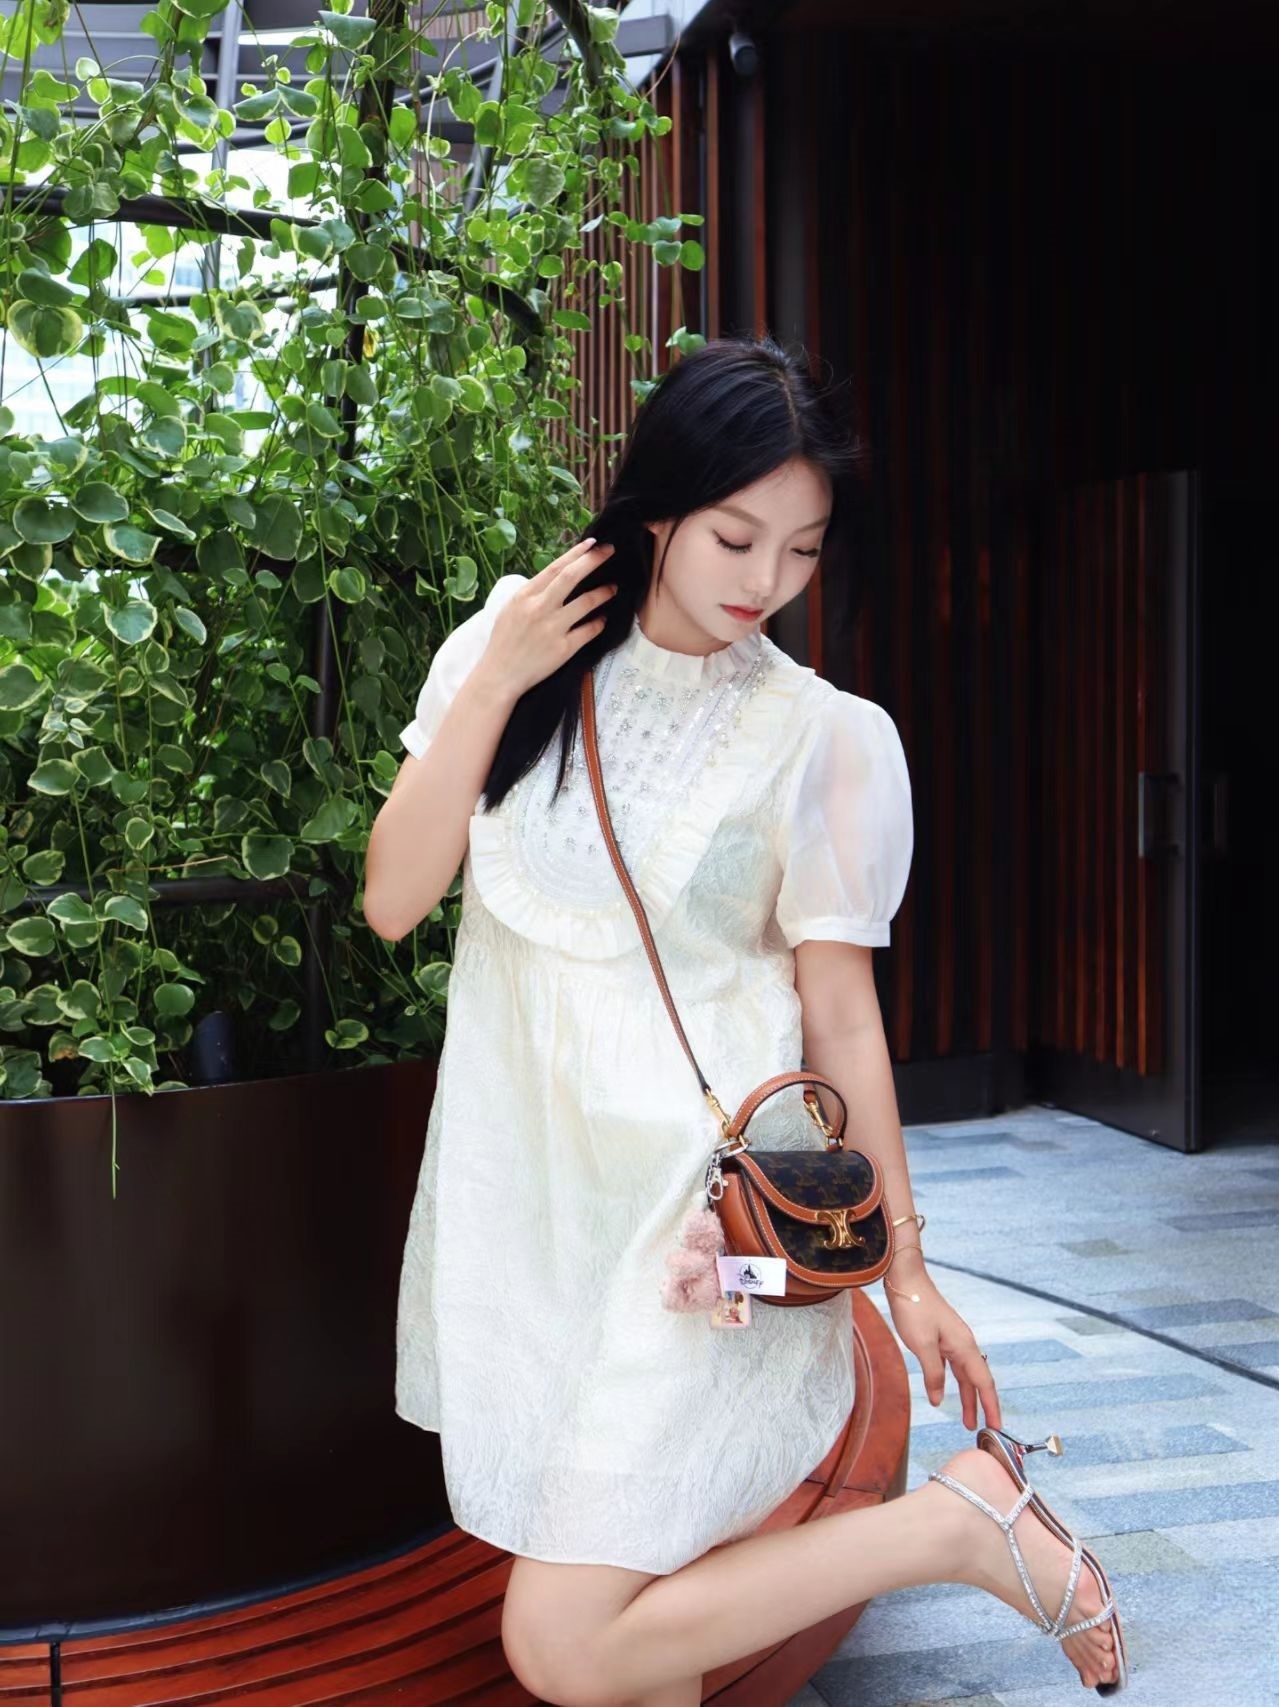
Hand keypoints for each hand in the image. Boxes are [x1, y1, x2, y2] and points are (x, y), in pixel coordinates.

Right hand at [478, 537, 618, 699]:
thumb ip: (532, 594)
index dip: (576, 553)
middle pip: (572, 577)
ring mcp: (552, 628)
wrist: (499, 675)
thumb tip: (554, 578)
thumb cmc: (504, 642)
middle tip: (610, 551)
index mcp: (525, 595)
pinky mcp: (563, 649)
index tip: (592, 543)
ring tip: (613, 589)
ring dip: (603, 593)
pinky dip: (599, 623)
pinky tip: (603, 619)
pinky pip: (588, 630)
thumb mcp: (510, 610)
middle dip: (593, 560)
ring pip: (586, 603)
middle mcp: (539, 608)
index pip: (555, 567)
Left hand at [884, 1259, 1002, 1431]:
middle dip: (981, 1406)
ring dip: (967, 1396)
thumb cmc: (914, 1308)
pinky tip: (945, 1391)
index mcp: (964, 1346)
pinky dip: (952, 1381)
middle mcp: (963, 1344)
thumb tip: (938, 1400)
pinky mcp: (941, 1337)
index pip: (983, 1383)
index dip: (991, 1406)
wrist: (906, 1279)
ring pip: (964, 1374)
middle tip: (983, 1429)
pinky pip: (953, 1366)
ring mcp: (953, 1340)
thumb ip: (933, 1374)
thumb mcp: (922, 1345)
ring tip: (967, 1419)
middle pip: (977, 1381)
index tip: (997, 1427)